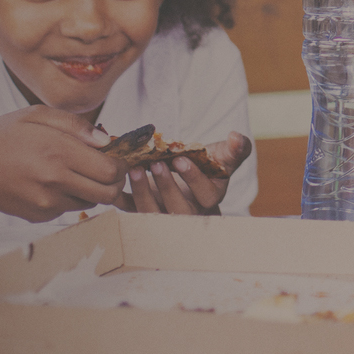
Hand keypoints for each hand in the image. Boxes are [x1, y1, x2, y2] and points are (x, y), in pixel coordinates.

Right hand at [0, 106, 123, 227]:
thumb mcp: (38, 114)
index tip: (116, 155)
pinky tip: (57, 182)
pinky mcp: (38, 216)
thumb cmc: (4, 136)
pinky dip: (72, 197)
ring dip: (94, 189)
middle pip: (109, 193)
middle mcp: (55, 182)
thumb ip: (77, 125)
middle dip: (115, 180)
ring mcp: (46, 203)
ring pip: (92, 202)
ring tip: (78, 171)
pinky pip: (70, 209)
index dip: (121, 164)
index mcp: (59, 153)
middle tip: (107, 167)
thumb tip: (107, 140)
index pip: (112, 170)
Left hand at [118, 133, 250, 215]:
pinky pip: (130, 211)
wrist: (185, 174)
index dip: (193, 179)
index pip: (205, 195)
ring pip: (152, 214)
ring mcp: (163, 215)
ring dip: (142, 192)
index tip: (181, 159)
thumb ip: (236, 148)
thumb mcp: (224, 156)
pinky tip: (117, 180)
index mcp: (210, 198)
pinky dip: (120, 198)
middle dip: (166, 187)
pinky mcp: (141, 212)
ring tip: (135, 170)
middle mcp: (188, 212)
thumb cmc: (208, 166)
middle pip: (178, 209)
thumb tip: (236, 137)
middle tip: (156, 164)